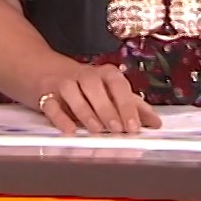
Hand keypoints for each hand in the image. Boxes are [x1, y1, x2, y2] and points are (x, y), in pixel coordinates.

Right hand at [34, 61, 163, 135]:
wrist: (44, 70)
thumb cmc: (86, 86)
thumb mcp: (110, 92)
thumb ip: (133, 106)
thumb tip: (155, 122)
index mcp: (104, 74)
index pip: (118, 84)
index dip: (126, 105)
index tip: (134, 125)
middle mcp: (84, 75)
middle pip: (94, 87)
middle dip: (107, 109)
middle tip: (117, 129)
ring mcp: (62, 83)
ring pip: (72, 92)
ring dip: (85, 112)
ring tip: (97, 129)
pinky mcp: (45, 95)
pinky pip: (50, 104)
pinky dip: (60, 117)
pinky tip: (69, 129)